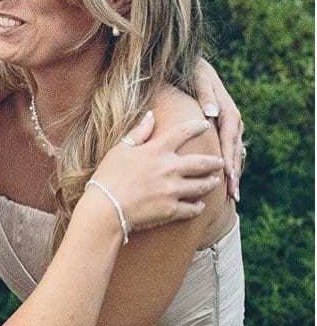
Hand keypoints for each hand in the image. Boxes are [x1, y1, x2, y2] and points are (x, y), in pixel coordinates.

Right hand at [88, 111, 224, 235]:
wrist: (105, 207)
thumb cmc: (108, 176)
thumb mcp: (120, 150)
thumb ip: (138, 133)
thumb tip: (150, 115)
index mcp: (156, 151)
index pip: (182, 133)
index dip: (196, 127)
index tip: (206, 125)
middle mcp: (169, 169)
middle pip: (201, 162)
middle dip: (214, 161)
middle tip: (220, 161)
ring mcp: (172, 190)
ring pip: (201, 185)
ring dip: (210, 183)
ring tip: (215, 181)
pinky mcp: (172, 210)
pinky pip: (192, 209)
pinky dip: (198, 207)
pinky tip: (199, 206)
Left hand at [191, 58, 243, 200]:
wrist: (197, 68)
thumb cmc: (196, 75)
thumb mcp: (200, 81)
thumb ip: (205, 95)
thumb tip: (210, 111)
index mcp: (228, 113)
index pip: (229, 140)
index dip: (229, 160)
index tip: (228, 176)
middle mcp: (232, 122)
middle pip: (234, 152)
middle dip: (234, 174)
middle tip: (234, 194)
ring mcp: (229, 127)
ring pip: (233, 154)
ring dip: (233, 174)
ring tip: (233, 194)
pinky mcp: (223, 130)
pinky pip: (227, 151)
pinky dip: (228, 166)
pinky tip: (227, 182)